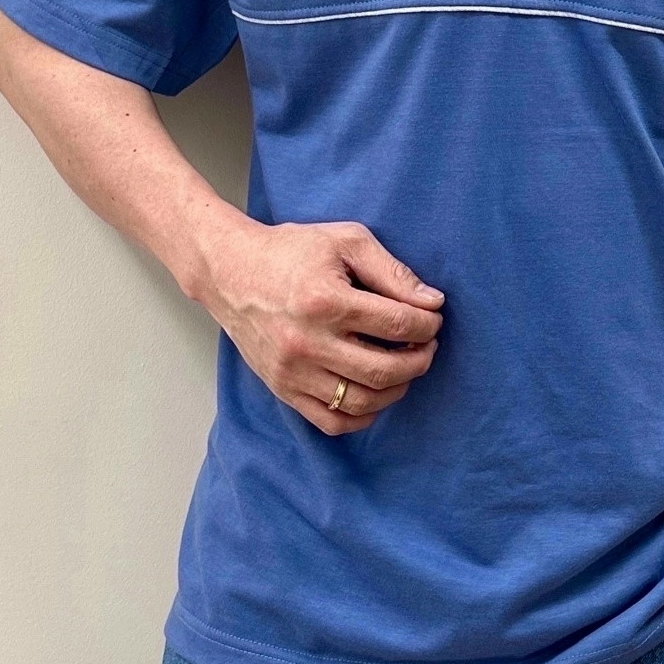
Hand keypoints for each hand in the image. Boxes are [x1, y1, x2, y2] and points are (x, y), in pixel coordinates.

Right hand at [196, 218, 444, 435]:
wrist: (230, 270)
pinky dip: (364, 415)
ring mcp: (293, 371)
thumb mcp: (346, 241)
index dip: (427, 324)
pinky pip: (332, 421)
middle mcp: (307, 342)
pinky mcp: (282, 389)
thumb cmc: (292, 250)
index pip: (398, 324)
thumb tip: (433, 302)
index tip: (432, 318)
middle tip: (427, 346)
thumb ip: (392, 271)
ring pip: (362, 401)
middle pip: (385, 369)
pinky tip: (376, 393)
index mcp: (326, 300)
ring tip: (405, 366)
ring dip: (398, 389)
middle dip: (420, 360)